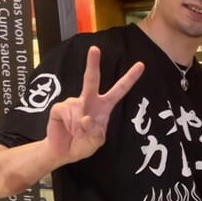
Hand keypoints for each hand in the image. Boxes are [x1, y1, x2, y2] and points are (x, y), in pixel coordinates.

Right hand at [46, 46, 143, 162]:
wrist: (64, 152)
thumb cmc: (83, 144)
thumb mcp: (97, 142)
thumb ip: (96, 132)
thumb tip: (86, 118)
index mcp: (104, 106)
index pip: (119, 90)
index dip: (129, 78)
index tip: (141, 65)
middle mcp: (89, 100)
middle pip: (92, 79)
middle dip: (92, 63)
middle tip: (94, 49)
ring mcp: (73, 102)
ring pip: (78, 108)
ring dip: (79, 126)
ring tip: (77, 133)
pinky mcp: (60, 107)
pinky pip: (67, 112)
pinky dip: (70, 124)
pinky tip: (69, 129)